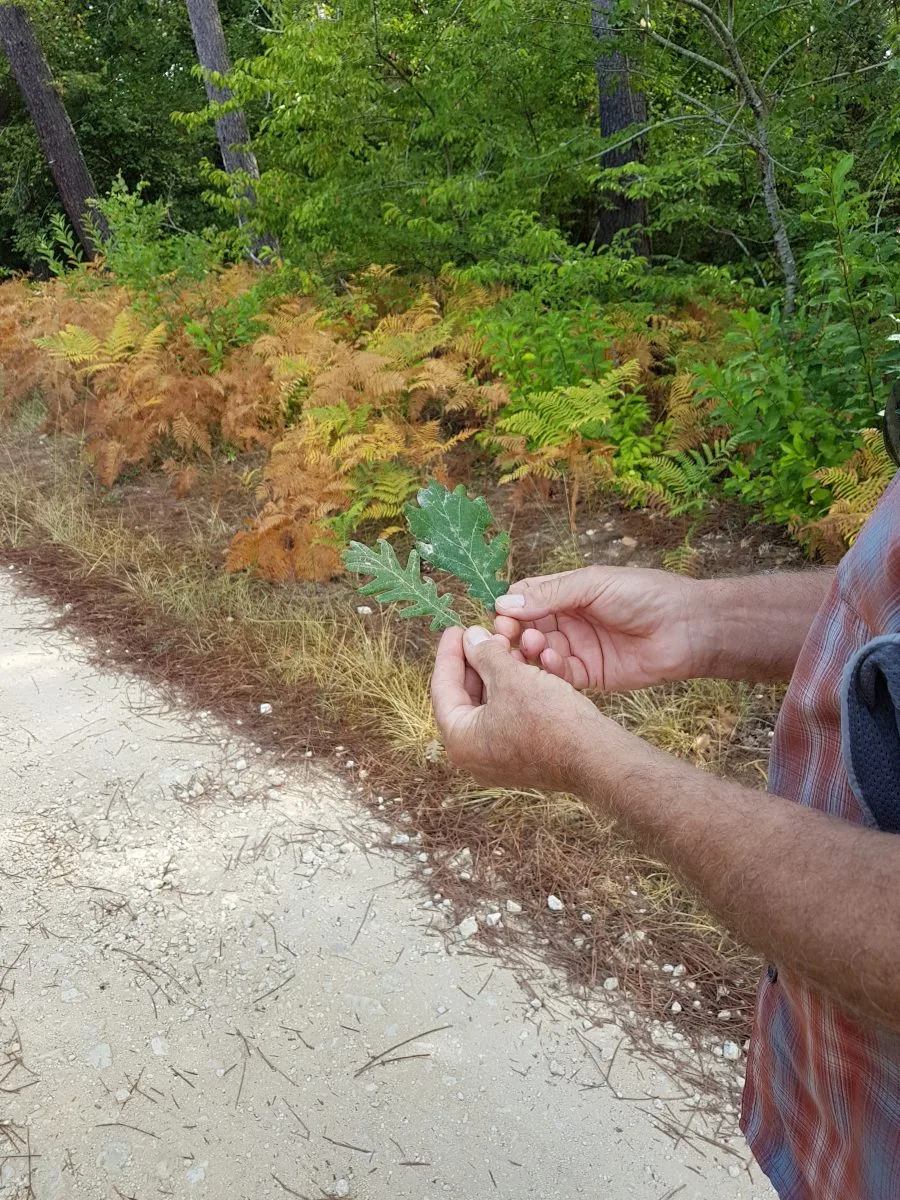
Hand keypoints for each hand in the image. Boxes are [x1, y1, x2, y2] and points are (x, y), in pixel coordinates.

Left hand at [430, 625, 606, 791]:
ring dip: (496, 674)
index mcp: (460, 741)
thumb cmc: (550, 719)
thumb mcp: (512, 677)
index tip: (456, 629)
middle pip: (465, 697)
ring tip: (506, 646)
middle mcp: (474, 757)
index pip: (442, 688)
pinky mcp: (522, 758)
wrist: (596, 757)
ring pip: (488, 706)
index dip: (449, 653)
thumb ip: (485, 654)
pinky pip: (507, 718)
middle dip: (476, 662)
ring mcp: (498, 760)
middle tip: (483, 635)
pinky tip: (523, 668)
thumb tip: (471, 637)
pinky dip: (512, 693)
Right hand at [493, 566, 698, 690]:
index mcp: (568, 593)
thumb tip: (504, 602)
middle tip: (507, 638)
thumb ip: (551, 594)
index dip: (510, 608)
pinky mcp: (590, 675)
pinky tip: (553, 660)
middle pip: (527, 628)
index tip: (500, 616)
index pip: (526, 599)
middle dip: (514, 633)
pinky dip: (552, 669)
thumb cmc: (645, 595)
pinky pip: (561, 675)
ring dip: (530, 651)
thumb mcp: (594, 585)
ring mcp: (578, 648)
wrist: (687, 628)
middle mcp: (569, 621)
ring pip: (540, 653)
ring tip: (533, 647)